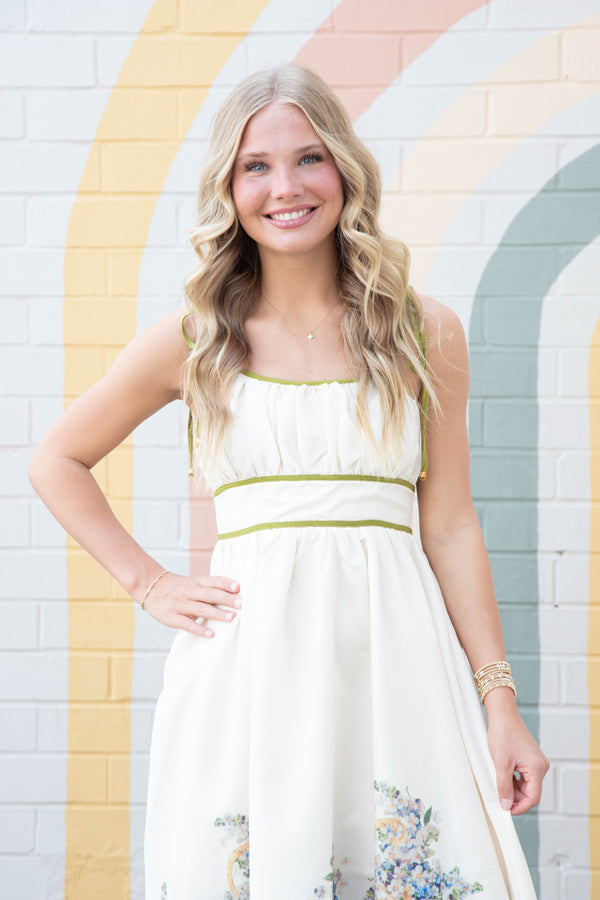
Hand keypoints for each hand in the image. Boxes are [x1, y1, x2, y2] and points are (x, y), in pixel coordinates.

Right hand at [138, 571, 240, 637]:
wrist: (150, 587)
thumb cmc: (177, 587)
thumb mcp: (191, 583)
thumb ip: (207, 589)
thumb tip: (232, 597)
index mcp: (195, 582)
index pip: (212, 581)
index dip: (225, 583)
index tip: (238, 587)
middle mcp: (188, 591)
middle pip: (209, 594)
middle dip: (225, 599)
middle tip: (240, 604)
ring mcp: (180, 604)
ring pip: (200, 608)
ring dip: (217, 613)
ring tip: (231, 618)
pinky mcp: (172, 617)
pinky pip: (187, 624)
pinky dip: (199, 629)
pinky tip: (211, 634)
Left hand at [485, 692, 549, 814]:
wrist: (503, 714)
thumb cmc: (503, 734)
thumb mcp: (500, 762)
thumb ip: (504, 786)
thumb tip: (506, 806)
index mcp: (537, 768)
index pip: (533, 797)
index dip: (519, 807)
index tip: (506, 811)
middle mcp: (540, 767)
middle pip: (529, 793)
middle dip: (514, 798)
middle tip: (498, 797)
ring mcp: (536, 763)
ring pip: (525, 786)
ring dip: (512, 789)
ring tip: (498, 782)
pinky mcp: (530, 760)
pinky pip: (523, 777)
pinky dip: (513, 780)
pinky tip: (502, 776)